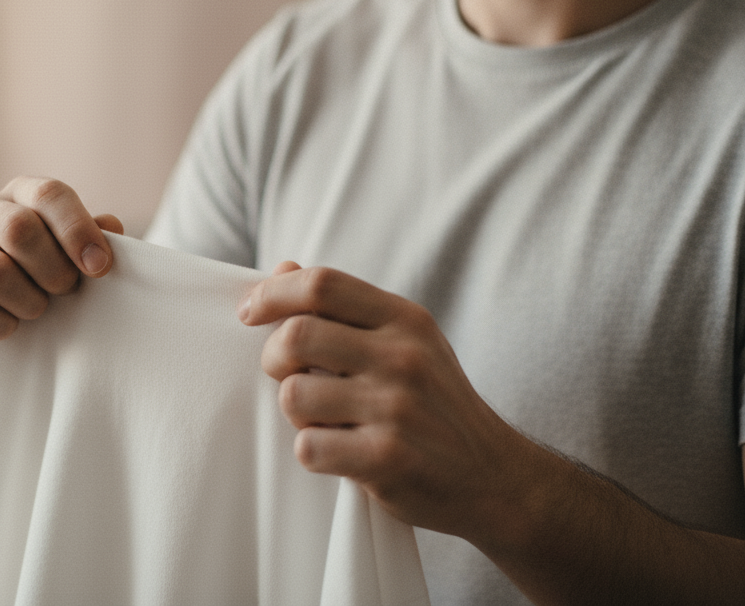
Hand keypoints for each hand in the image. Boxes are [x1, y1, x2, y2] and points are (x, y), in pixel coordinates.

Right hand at [0, 177, 123, 367]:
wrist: (16, 336)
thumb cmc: (53, 285)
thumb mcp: (80, 261)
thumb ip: (98, 239)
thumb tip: (109, 226)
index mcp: (23, 195)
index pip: (48, 194)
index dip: (78, 230)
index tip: (99, 268)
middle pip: (19, 229)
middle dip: (53, 270)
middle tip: (66, 292)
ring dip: (28, 302)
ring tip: (38, 312)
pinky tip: (10, 329)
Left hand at [240, 262, 535, 542]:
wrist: (495, 477)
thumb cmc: (434, 403)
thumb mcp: (406, 341)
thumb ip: (344, 306)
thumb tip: (283, 267)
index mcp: (405, 319)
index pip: (322, 284)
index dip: (272, 293)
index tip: (249, 312)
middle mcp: (403, 357)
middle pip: (296, 336)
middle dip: (273, 358)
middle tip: (285, 375)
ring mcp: (396, 408)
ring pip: (294, 395)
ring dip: (295, 412)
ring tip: (323, 418)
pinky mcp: (387, 459)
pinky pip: (308, 446)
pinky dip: (312, 451)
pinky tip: (340, 452)